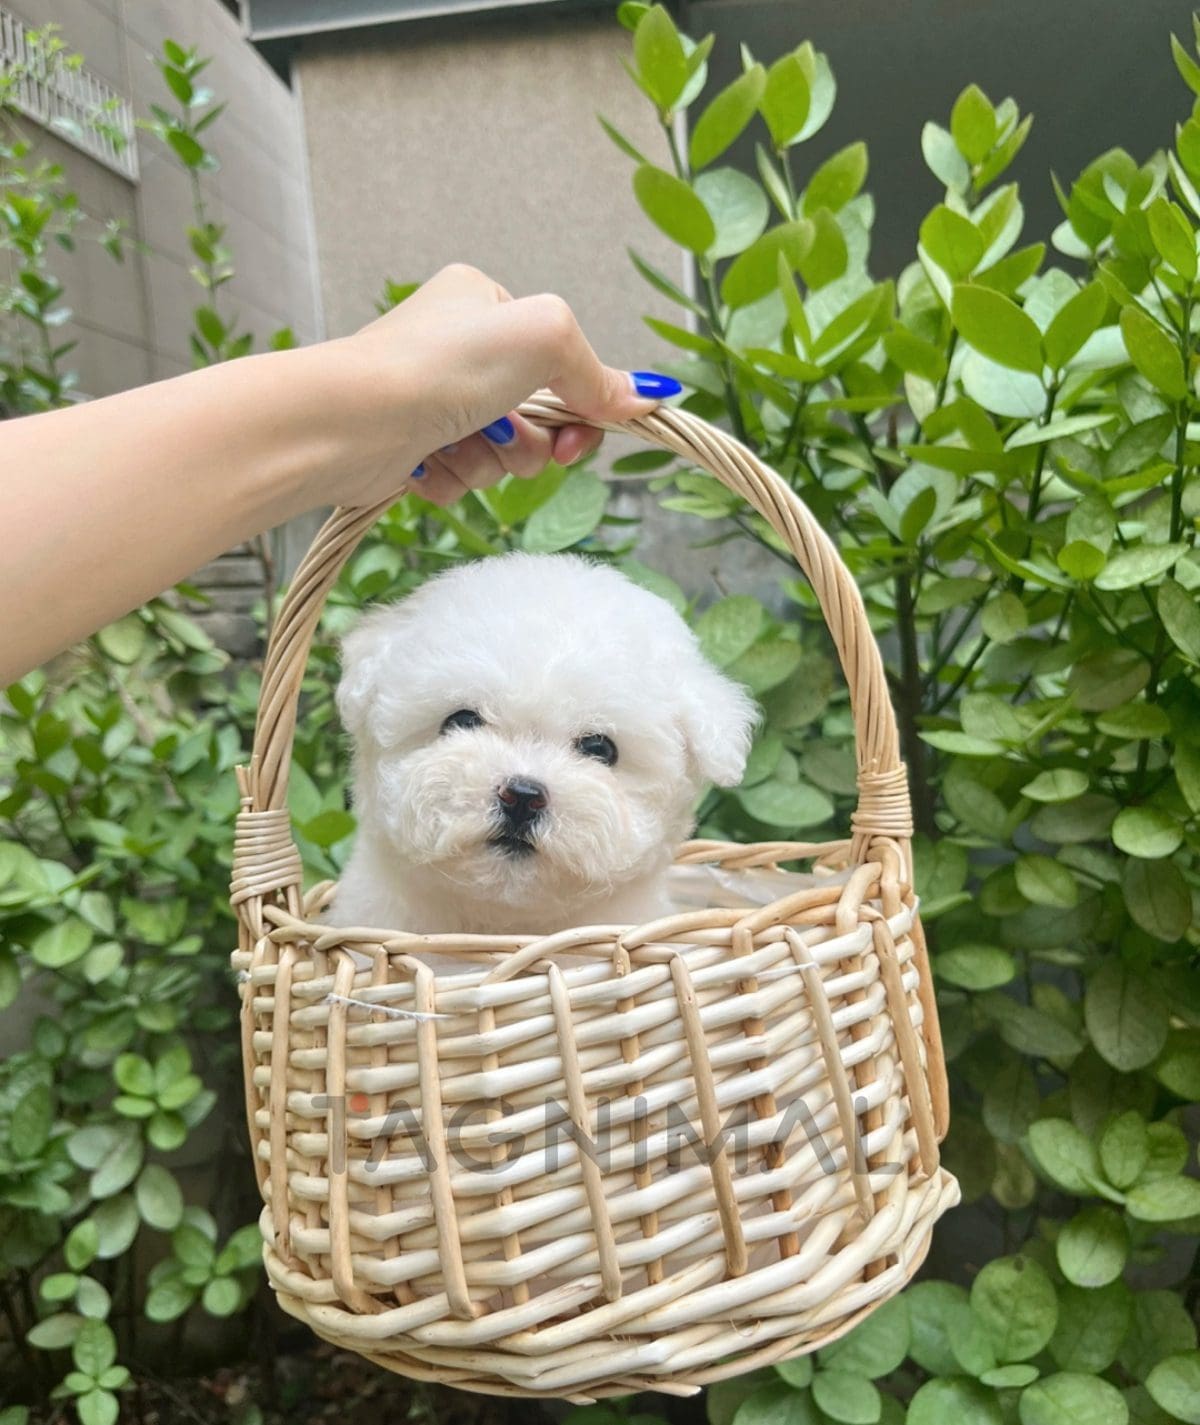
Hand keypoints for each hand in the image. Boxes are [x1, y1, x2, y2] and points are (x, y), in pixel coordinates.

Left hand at [329, 263, 681, 507]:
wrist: (350, 422)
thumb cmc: (441, 364)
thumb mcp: (543, 337)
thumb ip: (596, 369)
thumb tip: (644, 397)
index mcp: (486, 303)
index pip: (560, 361)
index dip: (582, 405)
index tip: (587, 435)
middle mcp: (457, 347)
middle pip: (536, 414)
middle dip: (533, 441)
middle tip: (524, 448)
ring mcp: (432, 399)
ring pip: (500, 451)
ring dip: (493, 462)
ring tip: (463, 448)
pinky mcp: (409, 447)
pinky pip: (460, 475)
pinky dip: (454, 478)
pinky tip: (430, 465)